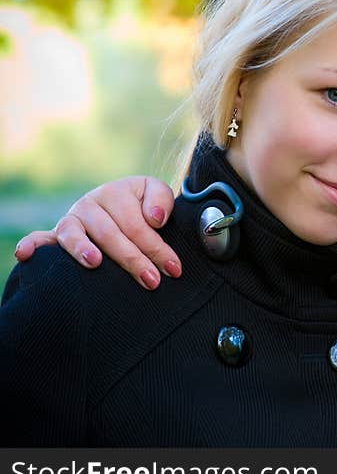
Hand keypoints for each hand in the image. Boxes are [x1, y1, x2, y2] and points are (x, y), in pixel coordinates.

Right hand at [14, 176, 179, 289]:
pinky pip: (40, 238)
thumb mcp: (156, 193)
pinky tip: (25, 256)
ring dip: (82, 248)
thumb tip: (154, 218)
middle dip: (132, 259)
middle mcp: (90, 204)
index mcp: (116, 192)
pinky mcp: (57, 234)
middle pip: (110, 233)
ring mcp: (72, 219)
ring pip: (74, 234)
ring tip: (95, 263)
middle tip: (151, 281)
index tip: (173, 269)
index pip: (137, 224)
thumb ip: (161, 200)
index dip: (156, 247)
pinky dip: (31, 245)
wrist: (125, 204)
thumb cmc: (144, 204)